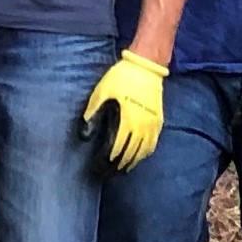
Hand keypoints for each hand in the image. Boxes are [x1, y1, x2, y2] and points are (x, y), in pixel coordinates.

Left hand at [79, 51, 168, 169]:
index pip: (113, 151)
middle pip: (127, 156)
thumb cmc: (120, 79)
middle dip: (115, 168)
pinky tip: (137, 158)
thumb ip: (92, 116)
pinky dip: (143, 155)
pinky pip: (152, 145)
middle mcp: (140, 128)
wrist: (146, 67)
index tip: (95, 170)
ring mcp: (151, 126)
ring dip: (129, 164)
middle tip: (104, 175)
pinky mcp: (158, 122)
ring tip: (119, 171)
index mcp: (125, 122)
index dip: (104, 163)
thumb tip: (83, 137)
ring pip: (141, 153)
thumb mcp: (100, 94)